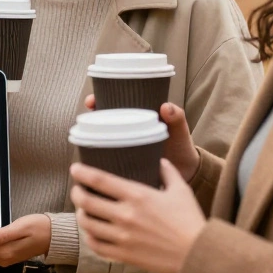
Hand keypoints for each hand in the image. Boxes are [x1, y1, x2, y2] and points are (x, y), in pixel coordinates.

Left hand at [70, 159, 205, 272]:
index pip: (100, 180)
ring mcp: (122, 236)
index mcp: (138, 195)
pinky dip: (89, 237)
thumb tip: (159, 160)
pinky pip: (96, 245)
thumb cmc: (191, 221)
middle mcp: (126, 215)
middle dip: (77, 193)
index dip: (82, 172)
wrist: (197, 255)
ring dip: (80, 214)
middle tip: (77, 190)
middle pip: (87, 201)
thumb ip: (168, 172)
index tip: (74, 168)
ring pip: (87, 223)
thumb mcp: (181, 191)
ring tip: (83, 210)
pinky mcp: (124, 254)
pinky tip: (92, 232)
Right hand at [84, 96, 200, 181]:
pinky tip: (91, 158)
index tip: (91, 101)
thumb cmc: (181, 146)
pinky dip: (98, 156)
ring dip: (91, 136)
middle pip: (103, 120)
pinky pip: (108, 156)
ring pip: (102, 137)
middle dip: (91, 116)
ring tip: (85, 136)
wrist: (187, 172)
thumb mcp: (179, 130)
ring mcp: (124, 145)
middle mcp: (127, 128)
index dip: (99, 100)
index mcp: (138, 116)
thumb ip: (177, 118)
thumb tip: (166, 106)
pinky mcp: (124, 161)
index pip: (113, 104)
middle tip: (88, 115)